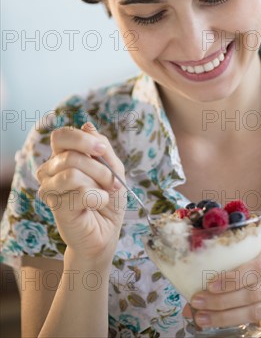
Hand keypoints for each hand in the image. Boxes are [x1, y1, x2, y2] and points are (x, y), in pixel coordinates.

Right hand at [36, 122, 126, 264]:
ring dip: (99, 183)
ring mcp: (50, 188)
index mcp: (63, 156)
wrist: (106, 232)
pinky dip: (97, 198)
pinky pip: (80, 192)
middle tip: (113, 181)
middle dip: (100, 168)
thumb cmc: (108, 199)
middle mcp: (50, 170)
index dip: (82, 139)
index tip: (102, 150)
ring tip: (105, 194)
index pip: (61, 136)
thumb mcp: (113, 168)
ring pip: (73, 173)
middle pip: (71, 155)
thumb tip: (87, 125)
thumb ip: (102, 147)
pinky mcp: (56, 206)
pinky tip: (98, 204)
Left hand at [187, 244, 260, 336]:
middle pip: (254, 292)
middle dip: (223, 300)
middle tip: (199, 303)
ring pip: (257, 311)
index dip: (233, 278)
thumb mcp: (247, 260)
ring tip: (204, 318)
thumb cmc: (258, 269)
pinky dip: (247, 335)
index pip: (257, 267)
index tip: (210, 285)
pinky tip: (228, 334)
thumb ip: (225, 273)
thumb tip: (189, 299)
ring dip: (227, 317)